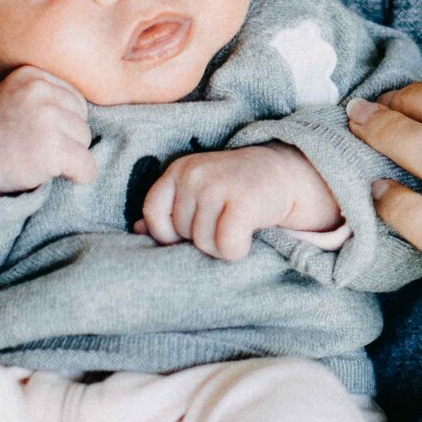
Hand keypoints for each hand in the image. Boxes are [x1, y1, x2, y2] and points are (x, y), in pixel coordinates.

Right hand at [0, 66, 92, 198]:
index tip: (32, 132)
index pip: (74, 98)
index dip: (59, 121)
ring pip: (86, 141)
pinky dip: (78, 176)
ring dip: (68, 156)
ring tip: (34, 157)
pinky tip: (52, 175)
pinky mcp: (52, 149)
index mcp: (32, 75)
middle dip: (66, 137)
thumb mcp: (15, 98)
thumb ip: (47, 95)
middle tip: (32, 147)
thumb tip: (102, 99)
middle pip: (82, 118)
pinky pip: (88, 167)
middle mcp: (40, 91)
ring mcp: (46, 119)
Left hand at [135, 143, 341, 259]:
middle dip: (202, 238)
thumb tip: (137, 231)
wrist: (284, 172)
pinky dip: (238, 251)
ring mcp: (218, 186)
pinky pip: (227, 247)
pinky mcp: (243, 202)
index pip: (153, 213)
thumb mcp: (198, 190)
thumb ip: (169, 209)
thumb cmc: (236, 188)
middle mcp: (194, 174)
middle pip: (181, 233)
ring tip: (237, 226)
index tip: (191, 232)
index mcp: (178, 170)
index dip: (168, 233)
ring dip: (222, 246)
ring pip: (204, 244)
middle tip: (225, 221)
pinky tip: (249, 234)